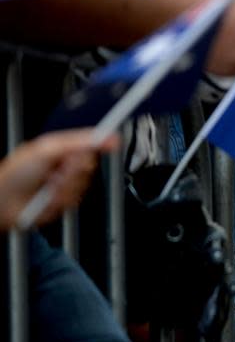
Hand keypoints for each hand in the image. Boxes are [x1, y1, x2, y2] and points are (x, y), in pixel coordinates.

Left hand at [0, 129, 118, 230]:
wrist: (4, 203)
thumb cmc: (16, 174)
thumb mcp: (47, 149)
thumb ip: (77, 142)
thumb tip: (102, 138)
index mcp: (62, 148)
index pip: (90, 141)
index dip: (105, 140)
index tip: (116, 140)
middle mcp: (66, 165)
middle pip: (90, 164)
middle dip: (75, 170)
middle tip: (59, 170)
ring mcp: (67, 184)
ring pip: (83, 184)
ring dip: (65, 186)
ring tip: (48, 186)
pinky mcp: (66, 201)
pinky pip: (76, 199)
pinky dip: (60, 199)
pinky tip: (48, 197)